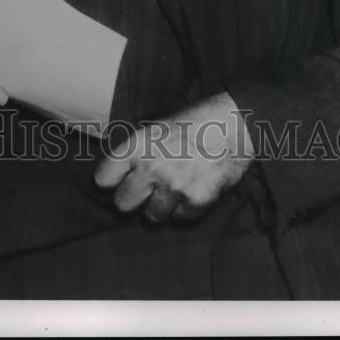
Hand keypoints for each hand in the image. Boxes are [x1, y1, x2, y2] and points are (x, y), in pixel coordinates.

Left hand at [94, 92, 253, 222]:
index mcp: (138, 145)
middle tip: (144, 189)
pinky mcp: (196, 201)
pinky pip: (179, 218)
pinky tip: (191, 190)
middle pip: (122, 203)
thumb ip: (138, 150)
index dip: (110, 180)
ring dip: (159, 206)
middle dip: (132, 198)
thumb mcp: (158, 126)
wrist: (235, 123)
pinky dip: (184, 209)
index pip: (104, 178)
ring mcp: (174, 187)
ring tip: (171, 189)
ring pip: (150, 216)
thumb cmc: (195, 121)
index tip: (116, 181)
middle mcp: (152, 168)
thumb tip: (120, 172)